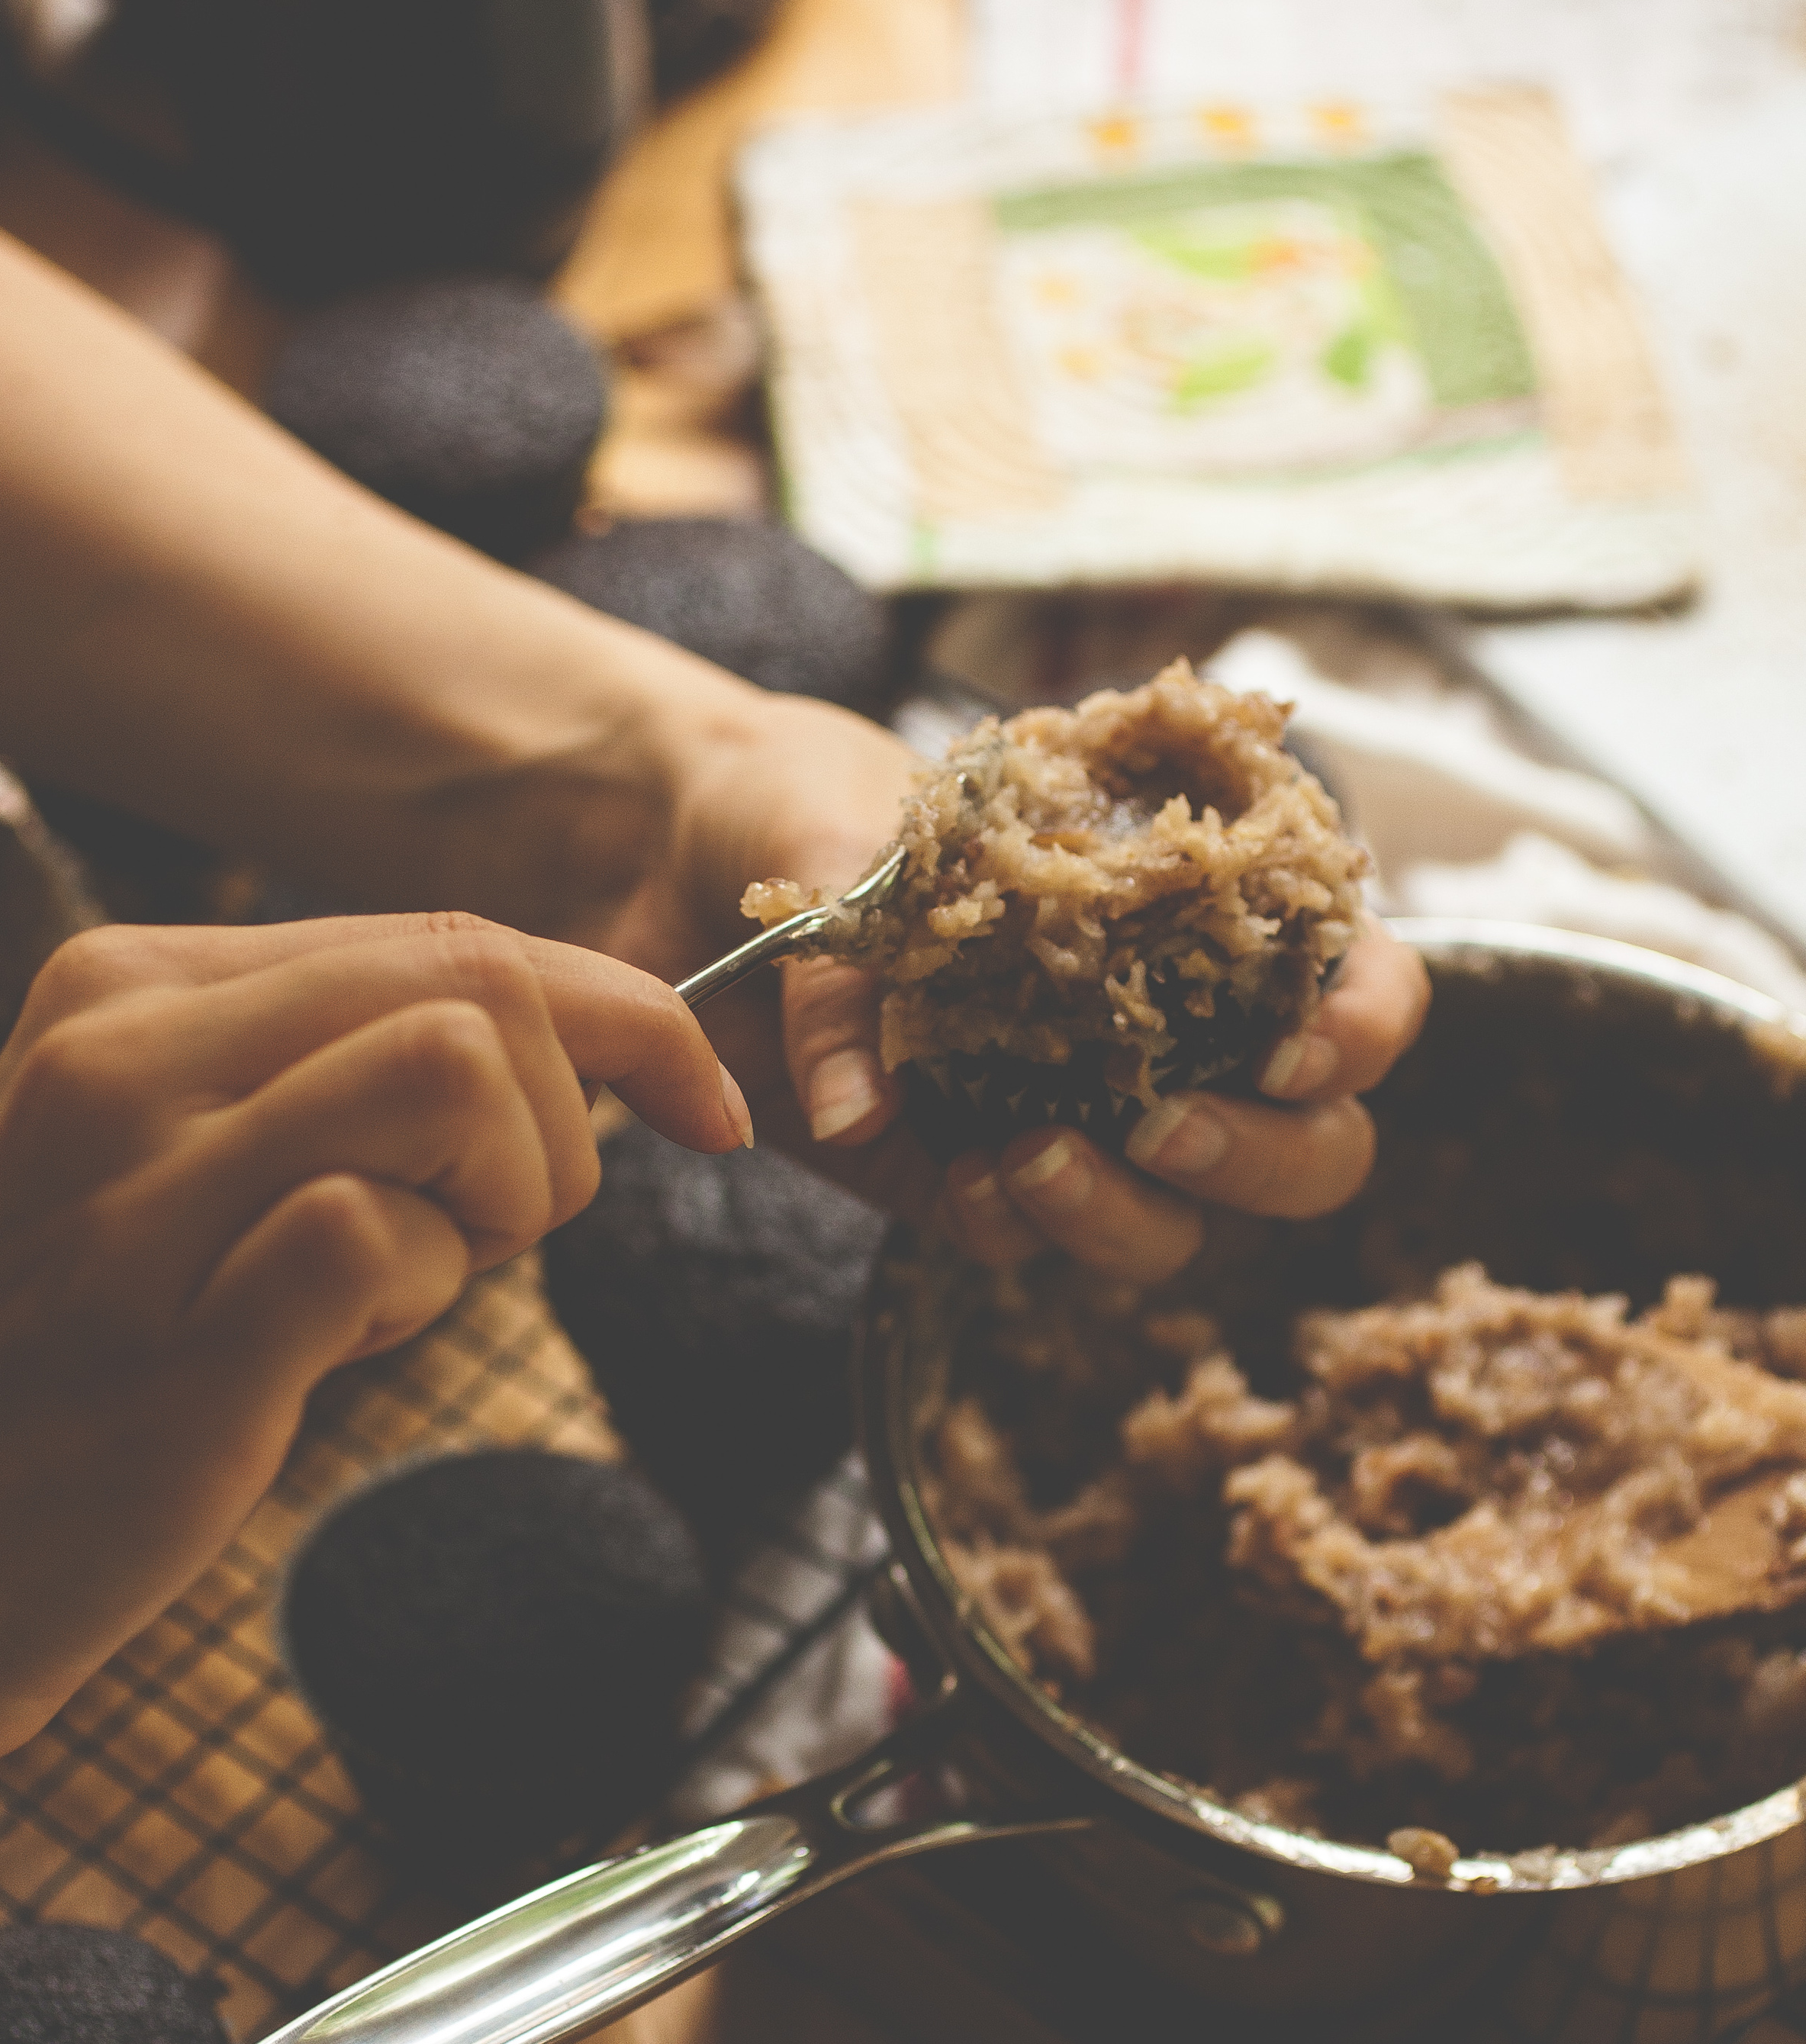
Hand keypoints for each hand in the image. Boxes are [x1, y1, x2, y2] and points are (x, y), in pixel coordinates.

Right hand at [0, 912, 748, 1776]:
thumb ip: (315, 1086)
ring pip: (453, 1066)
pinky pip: (383, 1232)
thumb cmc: (51, 1360)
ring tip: (410, 1285)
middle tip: (500, 1231)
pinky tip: (336, 1349)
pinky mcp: (171, 1327)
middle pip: (478, 975)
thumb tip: (539, 1063)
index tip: (704, 1101)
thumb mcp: (164, 1167)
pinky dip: (417, 1293)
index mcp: (133, 989)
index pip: (445, 936)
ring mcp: (142, 1182)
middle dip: (576, 1105)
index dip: (621, 1013)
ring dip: (504, 1189)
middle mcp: (128, 1047)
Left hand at [628, 695, 1429, 1278]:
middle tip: (1163, 1123)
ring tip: (1036, 1160)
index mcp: (1199, 912)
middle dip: (1263, 1156)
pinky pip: (1032, 1245)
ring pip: (1180, 1226)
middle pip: (1311, 1148)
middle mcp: (1165, 1030)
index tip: (1295, 1047)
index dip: (1362, 1028)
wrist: (682, 851)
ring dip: (1132, 1216)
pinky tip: (972, 1183)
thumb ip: (876, 950)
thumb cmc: (813, 798)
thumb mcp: (861, 827)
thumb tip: (865, 1111)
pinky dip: (1017, 1231)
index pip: (1358, 985)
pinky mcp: (972, 1176)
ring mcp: (1079, 1117)